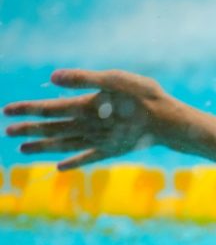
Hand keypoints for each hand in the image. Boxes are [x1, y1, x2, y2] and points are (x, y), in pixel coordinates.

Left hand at [4, 69, 177, 169]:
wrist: (170, 123)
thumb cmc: (145, 96)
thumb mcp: (116, 79)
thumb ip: (84, 79)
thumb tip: (53, 76)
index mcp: (86, 107)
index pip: (49, 108)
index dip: (27, 110)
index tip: (6, 111)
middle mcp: (89, 126)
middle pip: (52, 129)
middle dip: (29, 129)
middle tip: (6, 132)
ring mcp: (100, 141)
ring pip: (65, 145)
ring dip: (43, 147)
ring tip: (23, 149)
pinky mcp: (113, 150)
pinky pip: (88, 158)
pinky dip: (73, 162)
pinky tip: (60, 167)